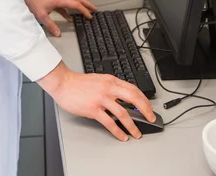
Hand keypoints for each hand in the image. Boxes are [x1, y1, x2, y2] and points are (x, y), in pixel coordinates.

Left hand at [23, 0, 95, 36]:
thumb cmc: (34, 2)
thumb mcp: (41, 15)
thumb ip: (50, 25)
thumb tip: (59, 34)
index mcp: (60, 0)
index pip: (76, 4)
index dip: (84, 10)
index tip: (90, 16)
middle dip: (87, 4)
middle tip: (94, 10)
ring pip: (73, 1)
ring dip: (80, 6)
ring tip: (86, 13)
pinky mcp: (55, 1)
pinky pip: (65, 6)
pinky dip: (70, 11)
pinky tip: (70, 19)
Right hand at [38, 62, 155, 141]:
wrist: (64, 83)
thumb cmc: (78, 83)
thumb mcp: (99, 80)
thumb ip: (110, 87)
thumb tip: (122, 97)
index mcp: (111, 80)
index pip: (133, 88)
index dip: (143, 99)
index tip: (148, 107)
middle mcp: (108, 88)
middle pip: (133, 98)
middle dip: (145, 110)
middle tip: (151, 118)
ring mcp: (101, 99)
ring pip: (123, 113)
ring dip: (132, 125)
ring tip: (137, 133)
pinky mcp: (94, 109)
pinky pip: (109, 122)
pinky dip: (118, 131)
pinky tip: (122, 136)